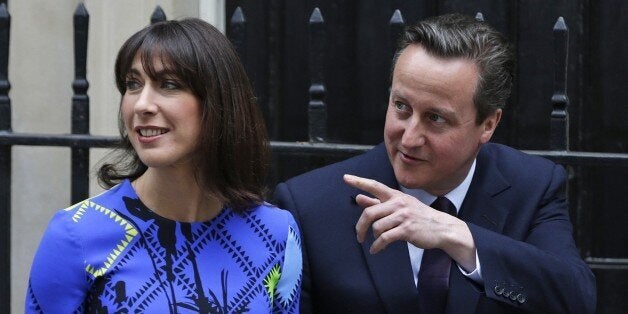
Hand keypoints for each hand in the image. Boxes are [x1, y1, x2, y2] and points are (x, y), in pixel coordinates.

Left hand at [343, 174, 475, 269]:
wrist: (441, 228)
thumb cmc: (418, 216)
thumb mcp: (400, 206)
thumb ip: (378, 202)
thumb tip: (359, 198)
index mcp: (396, 195)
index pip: (374, 185)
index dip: (359, 182)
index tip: (345, 178)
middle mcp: (399, 203)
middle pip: (370, 212)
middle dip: (360, 226)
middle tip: (359, 236)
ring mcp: (403, 216)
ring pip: (377, 227)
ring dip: (373, 237)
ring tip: (377, 242)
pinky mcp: (407, 229)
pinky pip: (385, 238)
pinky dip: (378, 246)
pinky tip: (376, 249)